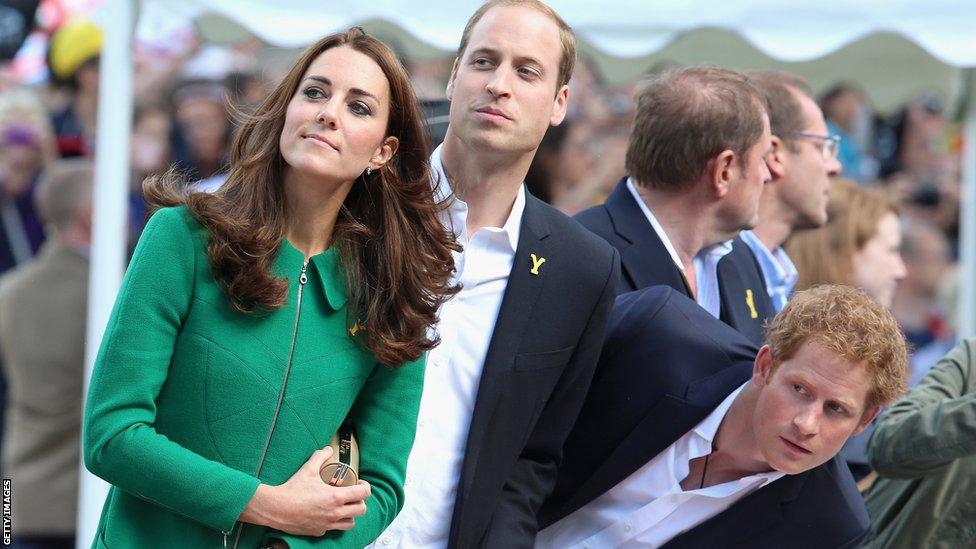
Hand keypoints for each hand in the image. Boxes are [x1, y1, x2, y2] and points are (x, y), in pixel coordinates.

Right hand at [241, 446, 370, 535]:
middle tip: (353, 495)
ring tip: (343, 506)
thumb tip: (328, 449)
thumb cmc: (293, 490)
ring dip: (350, 514)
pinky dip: (334, 522)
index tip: (358, 483)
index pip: (364, 493)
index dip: (365, 486)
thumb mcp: (308, 469)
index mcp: (336, 497)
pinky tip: (327, 514)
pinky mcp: (319, 531)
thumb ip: (320, 457)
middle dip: (360, 501)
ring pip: (351, 523)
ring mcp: (328, 524)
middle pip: (362, 510)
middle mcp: (335, 513)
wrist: (276, 509)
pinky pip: (333, 529)